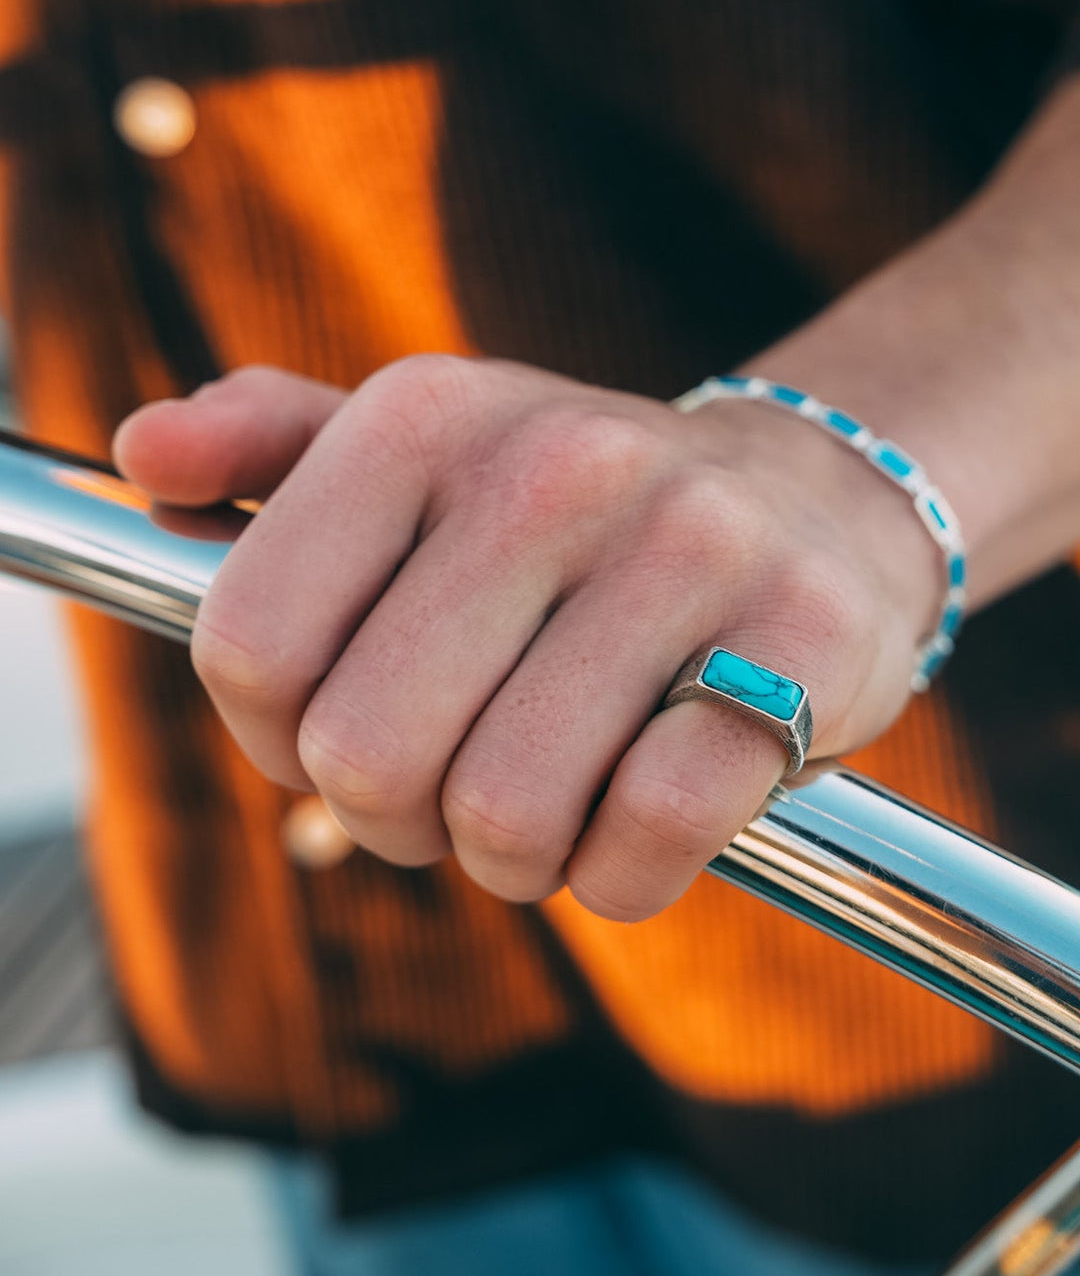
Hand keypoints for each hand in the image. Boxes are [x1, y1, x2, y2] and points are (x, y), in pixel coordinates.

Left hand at [114, 356, 939, 919]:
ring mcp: (691, 548)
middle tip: (455, 788)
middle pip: (367, 759)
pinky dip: (625, 872)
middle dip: (398, 819)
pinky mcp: (801, 642)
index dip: (279, 740)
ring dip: (515, 857)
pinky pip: (648, 836)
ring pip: (506, 817)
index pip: (250, 647)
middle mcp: (554, 465)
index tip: (340, 735)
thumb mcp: (428, 451)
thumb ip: (270, 450)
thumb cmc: (581, 514)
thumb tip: (142, 454)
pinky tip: (643, 816)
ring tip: (552, 799)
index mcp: (427, 418)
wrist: (812, 504)